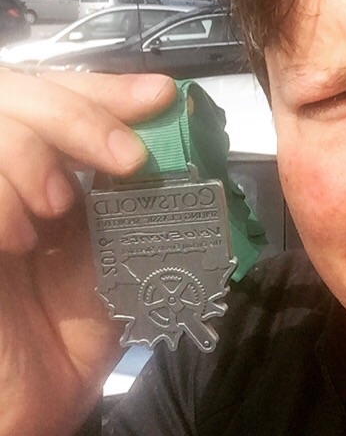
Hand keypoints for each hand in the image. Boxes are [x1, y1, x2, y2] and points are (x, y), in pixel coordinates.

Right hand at [0, 70, 174, 435]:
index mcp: (46, 169)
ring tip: (61, 206)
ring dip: (34, 154)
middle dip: (81, 113)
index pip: (61, 92)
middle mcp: (6, 174)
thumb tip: (182, 140)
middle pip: (18, 90)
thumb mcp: (121, 251)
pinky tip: (21, 239)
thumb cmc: (71, 332)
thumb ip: (138, 195)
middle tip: (127, 159)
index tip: (159, 95)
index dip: (106, 87)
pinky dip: (2, 196)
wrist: (28, 408)